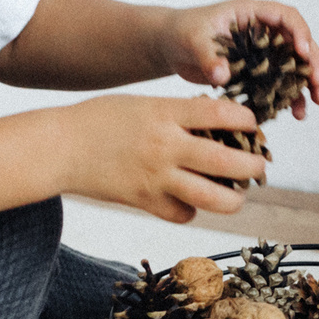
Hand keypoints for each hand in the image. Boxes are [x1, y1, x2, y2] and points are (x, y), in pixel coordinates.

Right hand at [57, 93, 270, 222]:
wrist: (59, 147)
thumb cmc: (100, 119)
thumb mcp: (144, 103)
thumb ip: (179, 112)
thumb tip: (219, 121)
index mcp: (166, 113)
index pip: (223, 114)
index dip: (247, 120)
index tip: (252, 125)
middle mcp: (166, 146)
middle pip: (229, 161)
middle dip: (254, 165)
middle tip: (259, 165)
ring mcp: (156, 178)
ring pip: (213, 197)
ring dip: (234, 198)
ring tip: (237, 193)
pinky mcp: (144, 202)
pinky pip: (183, 214)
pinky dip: (192, 210)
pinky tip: (190, 201)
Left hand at [163, 0, 318, 115]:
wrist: (171, 47)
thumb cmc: (182, 32)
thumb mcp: (193, 40)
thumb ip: (208, 56)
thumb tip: (222, 75)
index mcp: (253, 13)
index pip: (286, 17)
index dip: (300, 33)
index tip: (304, 53)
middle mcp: (264, 31)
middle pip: (299, 43)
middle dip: (313, 63)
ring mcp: (263, 52)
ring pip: (295, 65)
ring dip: (308, 83)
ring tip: (318, 102)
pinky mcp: (258, 72)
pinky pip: (281, 83)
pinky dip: (290, 97)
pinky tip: (296, 112)